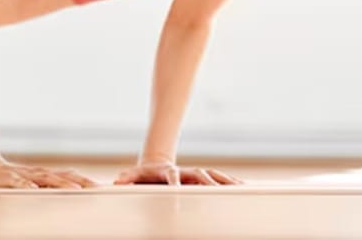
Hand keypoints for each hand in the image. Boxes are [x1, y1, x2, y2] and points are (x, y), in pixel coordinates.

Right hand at [0, 156, 100, 188]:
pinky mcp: (9, 179)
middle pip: (63, 177)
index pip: (69, 177)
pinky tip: (35, 191)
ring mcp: (25, 176)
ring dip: (61, 184)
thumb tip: (66, 190)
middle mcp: (38, 174)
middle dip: (81, 182)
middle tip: (98, 188)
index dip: (85, 181)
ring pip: (46, 179)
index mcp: (44, 175)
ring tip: (75, 189)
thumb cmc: (9, 179)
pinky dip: (28, 187)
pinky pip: (20, 183)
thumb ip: (46, 188)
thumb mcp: (30, 185)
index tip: (101, 187)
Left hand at [114, 160, 243, 185]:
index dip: (175, 186)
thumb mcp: (134, 176)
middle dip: (209, 183)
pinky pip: (220, 179)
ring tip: (240, 188)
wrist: (157, 165)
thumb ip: (127, 178)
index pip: (173, 178)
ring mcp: (195, 173)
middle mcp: (186, 171)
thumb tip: (117, 180)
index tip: (177, 197)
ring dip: (226, 182)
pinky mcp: (203, 177)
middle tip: (218, 192)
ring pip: (214, 175)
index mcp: (169, 172)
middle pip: (200, 175)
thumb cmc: (145, 175)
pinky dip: (231, 183)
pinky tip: (244, 187)